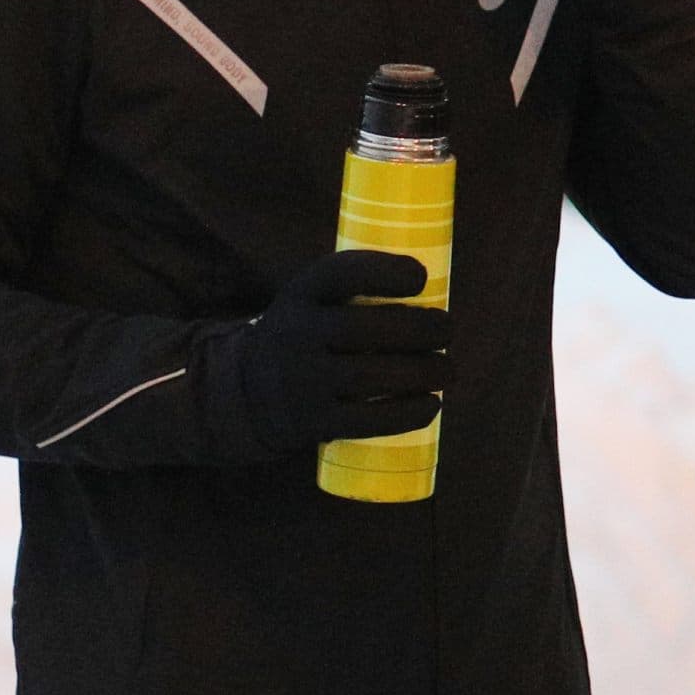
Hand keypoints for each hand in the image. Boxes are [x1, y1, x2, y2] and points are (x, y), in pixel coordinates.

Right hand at [217, 249, 451, 449]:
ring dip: (424, 372)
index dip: (385, 272)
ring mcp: (301, 382)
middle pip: (365, 328)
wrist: (246, 392)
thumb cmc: (309, 336)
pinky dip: (408, 413)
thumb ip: (358, 290)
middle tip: (448, 329)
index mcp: (301, 294)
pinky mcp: (313, 423)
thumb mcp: (313, 300)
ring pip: (371, 376)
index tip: (421, 278)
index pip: (340, 273)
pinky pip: (367, 421)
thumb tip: (438, 289)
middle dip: (420, 329)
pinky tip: (432, 403)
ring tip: (447, 369)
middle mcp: (296, 334)